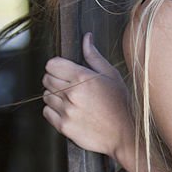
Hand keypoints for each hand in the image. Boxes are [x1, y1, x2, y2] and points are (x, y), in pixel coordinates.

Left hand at [42, 33, 134, 158]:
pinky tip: (67, 111)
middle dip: (54, 80)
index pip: (51, 64)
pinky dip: (53, 111)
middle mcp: (72, 93)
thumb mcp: (111, 76)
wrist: (125, 134)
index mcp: (83, 77)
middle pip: (46, 79)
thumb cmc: (121, 104)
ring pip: (46, 95)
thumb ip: (94, 56)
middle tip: (68, 86)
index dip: (57, 66)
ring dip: (54, 96)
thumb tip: (86, 38)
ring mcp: (67, 111)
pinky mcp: (64, 126)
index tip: (64, 71)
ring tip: (70, 100)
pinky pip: (46, 112)